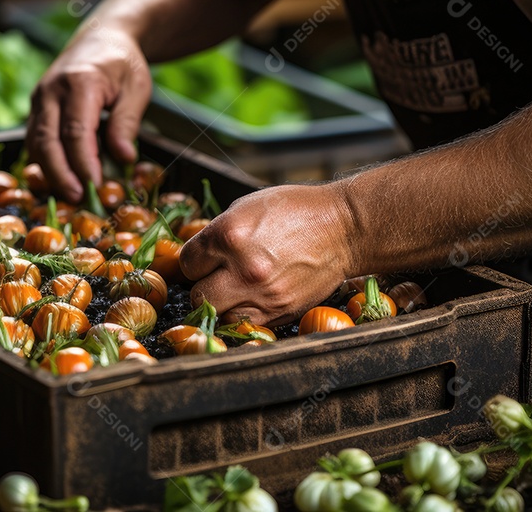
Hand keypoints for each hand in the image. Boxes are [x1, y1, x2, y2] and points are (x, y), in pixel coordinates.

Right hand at [26, 24, 151, 202]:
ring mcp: (39, 98)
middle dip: (60, 173)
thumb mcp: (136, 88)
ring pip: (35, 142)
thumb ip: (127, 123)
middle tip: (76, 198)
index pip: (76, 130)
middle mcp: (52, 90)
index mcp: (80, 81)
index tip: (95, 186)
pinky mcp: (36, 107)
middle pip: (47, 139)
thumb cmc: (122, 63)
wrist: (100, 37)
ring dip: (50, 171)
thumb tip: (124, 158)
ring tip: (70, 194)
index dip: (83, 162)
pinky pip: (34, 138)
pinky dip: (45, 160)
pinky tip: (62, 177)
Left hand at [179, 183, 356, 325]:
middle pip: (198, 295)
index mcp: (229, 236)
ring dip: (223, 303)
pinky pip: (246, 324)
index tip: (207, 258)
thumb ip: (218, 233)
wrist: (343, 228)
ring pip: (219, 316)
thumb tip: (199, 256)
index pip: (188, 263)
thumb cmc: (295, 210)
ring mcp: (263, 295)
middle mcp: (243, 269)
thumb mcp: (247, 206)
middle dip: (205, 284)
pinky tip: (254, 296)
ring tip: (236, 288)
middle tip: (219, 275)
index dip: (197, 260)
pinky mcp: (281, 311)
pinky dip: (245, 313)